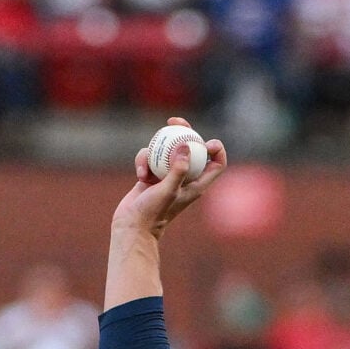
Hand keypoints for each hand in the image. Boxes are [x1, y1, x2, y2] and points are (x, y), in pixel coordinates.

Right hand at [111, 119, 227, 240]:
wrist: (132, 227)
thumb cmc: (153, 213)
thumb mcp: (168, 191)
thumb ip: (178, 170)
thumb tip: (185, 146)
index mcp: (197, 184)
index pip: (216, 164)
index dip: (217, 150)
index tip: (207, 140)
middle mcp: (184, 178)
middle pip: (191, 149)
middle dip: (184, 132)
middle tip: (175, 121)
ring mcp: (167, 176)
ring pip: (166, 150)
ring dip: (154, 152)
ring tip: (145, 167)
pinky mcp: (151, 175)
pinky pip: (149, 158)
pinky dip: (143, 162)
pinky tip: (139, 175)